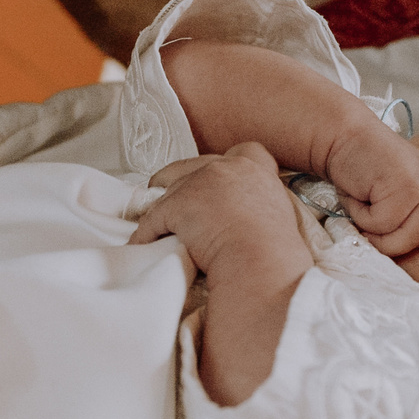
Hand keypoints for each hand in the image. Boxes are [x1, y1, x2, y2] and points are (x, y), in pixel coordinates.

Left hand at [132, 145, 312, 405]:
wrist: (262, 266)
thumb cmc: (273, 253)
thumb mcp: (275, 214)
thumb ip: (257, 202)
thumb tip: (238, 214)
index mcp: (255, 167)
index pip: (239, 152)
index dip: (220, 167)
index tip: (210, 181)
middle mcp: (227, 166)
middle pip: (192, 168)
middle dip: (180, 185)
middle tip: (177, 207)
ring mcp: (200, 183)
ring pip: (170, 194)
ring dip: (164, 213)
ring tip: (160, 231)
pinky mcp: (177, 206)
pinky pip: (153, 221)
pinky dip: (146, 235)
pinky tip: (142, 246)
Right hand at [321, 119, 418, 254]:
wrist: (342, 139)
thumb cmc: (365, 176)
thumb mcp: (402, 205)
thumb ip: (416, 226)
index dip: (404, 236)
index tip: (387, 213)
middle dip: (388, 234)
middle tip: (374, 204)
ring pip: (402, 238)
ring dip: (372, 226)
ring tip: (368, 196)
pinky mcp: (409, 184)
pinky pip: (381, 224)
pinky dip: (360, 213)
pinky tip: (362, 189)